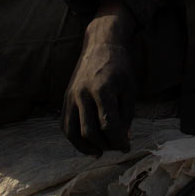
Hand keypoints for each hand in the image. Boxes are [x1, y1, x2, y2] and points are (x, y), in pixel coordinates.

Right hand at [62, 0, 138, 154]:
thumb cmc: (120, 66)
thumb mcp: (130, 88)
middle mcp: (83, 94)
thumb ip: (127, 114)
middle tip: (116, 147)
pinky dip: (74, 138)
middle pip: (89, 132)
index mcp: (103, 90)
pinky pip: (65, 124)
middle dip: (105, 145)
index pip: (108, 125)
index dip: (118, 141)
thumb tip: (123, 138)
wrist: (101, 44)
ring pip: (72, 132)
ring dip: (86, 147)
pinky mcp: (65, 97)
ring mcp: (71, 96)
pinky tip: (86, 143)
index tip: (127, 147)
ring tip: (99, 152)